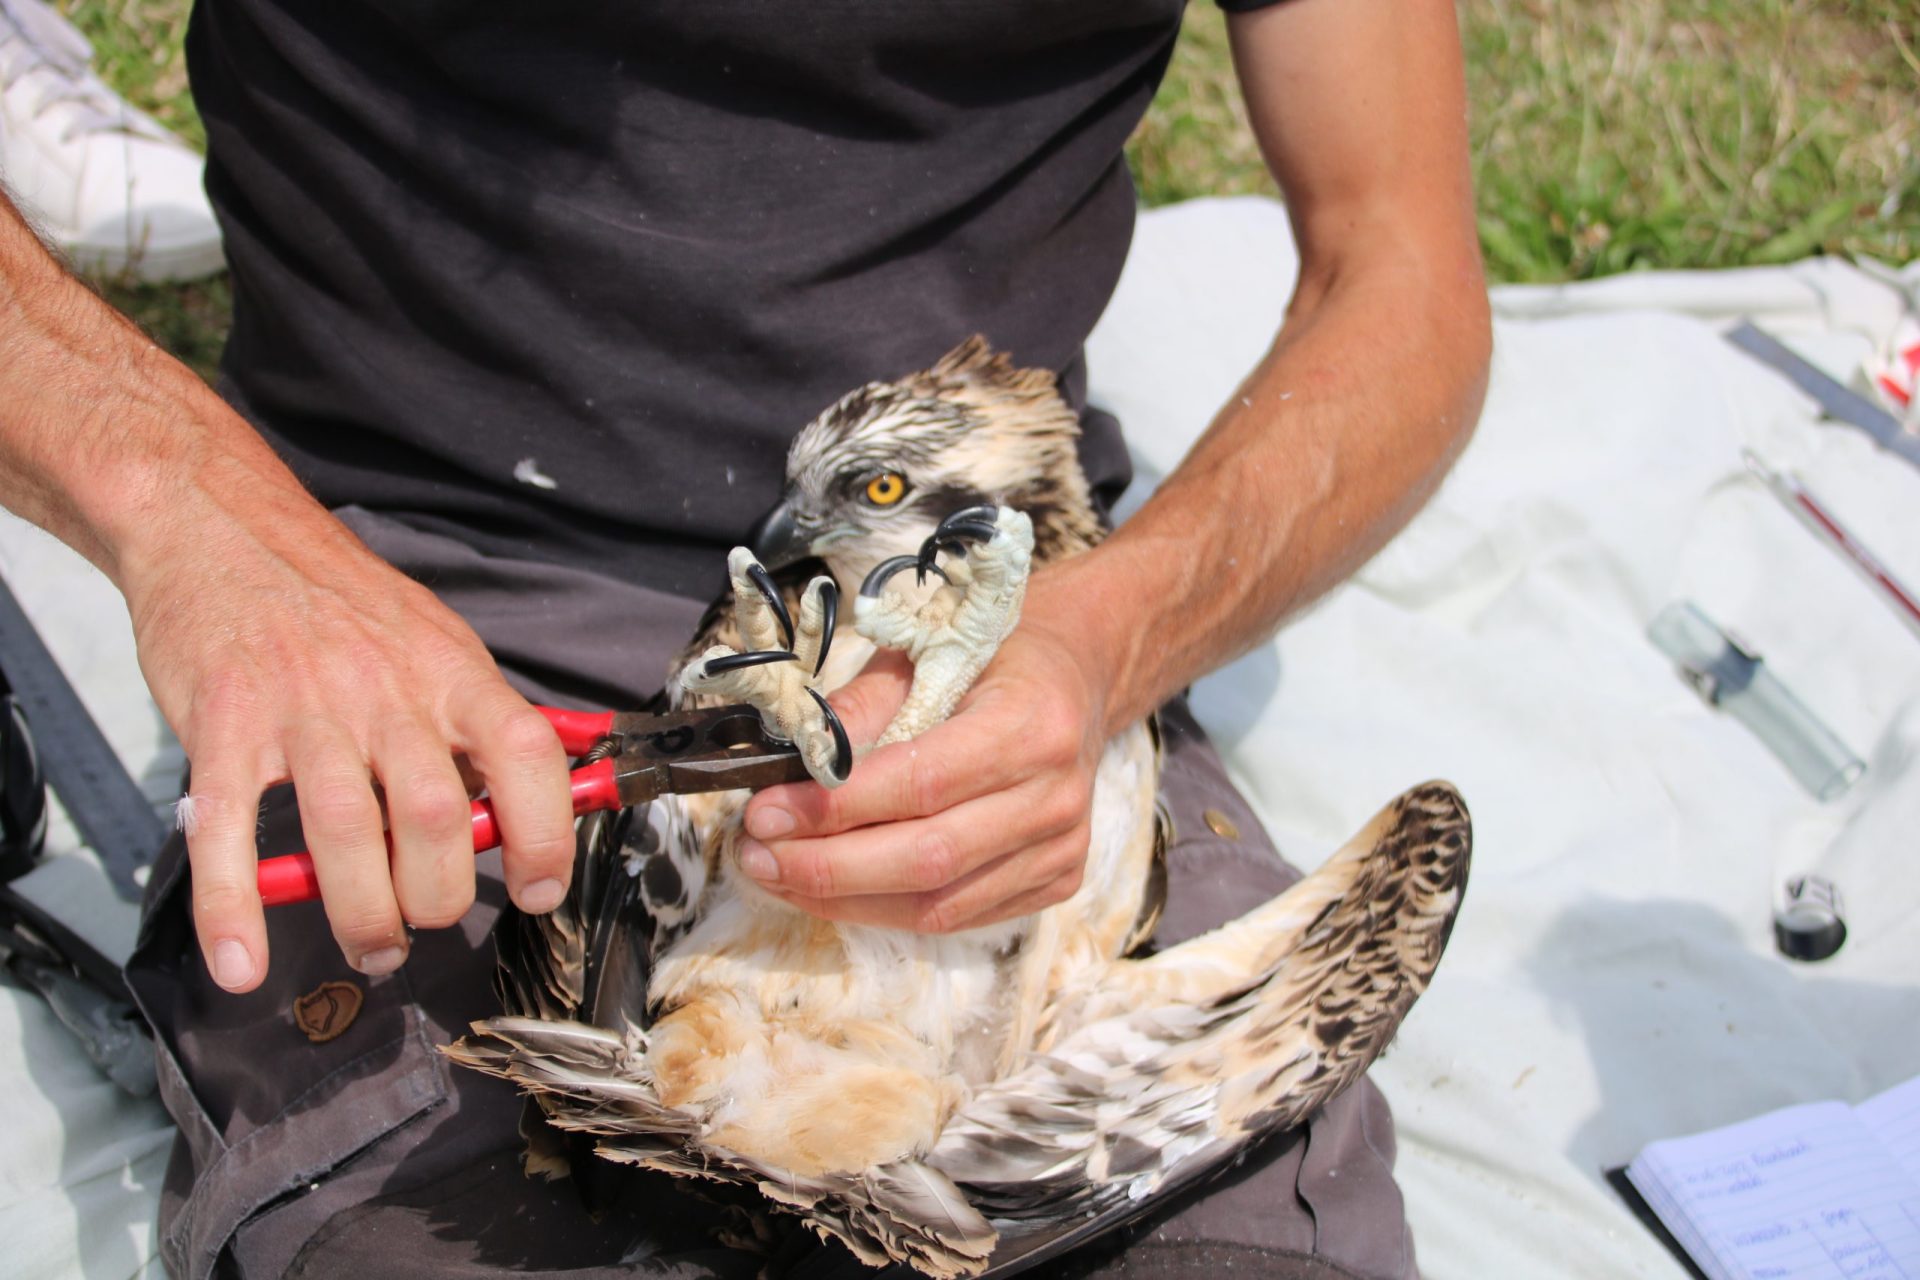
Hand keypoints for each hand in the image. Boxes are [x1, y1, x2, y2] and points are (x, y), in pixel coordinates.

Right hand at [128, 495, 575, 991]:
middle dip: (439, 895)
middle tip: (427, 922)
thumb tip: (533, 803)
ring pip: (344, 831)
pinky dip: (232, 910)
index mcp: (450, 673)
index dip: (545, 832)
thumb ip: (477, 722)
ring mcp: (299, 710)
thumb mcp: (435, 642)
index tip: (538, 889)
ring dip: (363, 914)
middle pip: (434, 814)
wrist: (224, 528)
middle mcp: (383, 691)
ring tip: (372, 947)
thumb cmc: (340, 602)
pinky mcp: (221, 727)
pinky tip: (241, 963)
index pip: (524, 753)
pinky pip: (227, 832)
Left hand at [738, 578, 1113, 931]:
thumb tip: (784, 766)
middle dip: (827, 867)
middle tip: (756, 855)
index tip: (764, 813)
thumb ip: (857, 710)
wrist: (1076, 679)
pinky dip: (885, 910)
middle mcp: (1055, 795)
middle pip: (926, 858)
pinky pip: (957, 918)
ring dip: (845, 899)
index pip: (919, 785)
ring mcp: (1061, 848)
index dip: (835, 809)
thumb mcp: (923, 657)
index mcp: (1030, 724)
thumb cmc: (991, 661)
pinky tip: (835, 889)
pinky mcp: (1055, 882)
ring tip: (780, 876)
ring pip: (937, 904)